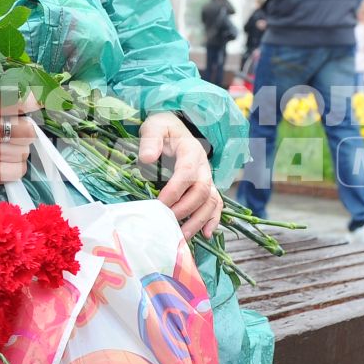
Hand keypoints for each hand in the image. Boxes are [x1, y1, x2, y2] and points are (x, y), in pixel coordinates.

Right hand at [0, 90, 39, 183]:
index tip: (39, 102)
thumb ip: (7, 96)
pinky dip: (17, 167)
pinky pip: (12, 172)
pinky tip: (11, 160)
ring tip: (9, 144)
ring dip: (21, 148)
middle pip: (27, 133)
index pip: (20, 101)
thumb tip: (37, 98)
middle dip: (26, 131)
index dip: (35, 101)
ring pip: (22, 153)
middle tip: (16, 129)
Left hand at [138, 111, 220, 239]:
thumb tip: (147, 158)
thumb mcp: (155, 126)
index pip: (186, 173)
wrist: (175, 130)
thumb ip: (150, 139)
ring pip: (211, 202)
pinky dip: (213, 220)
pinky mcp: (208, 188)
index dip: (174, 191)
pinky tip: (205, 235)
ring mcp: (208, 178)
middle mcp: (203, 166)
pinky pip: (217, 206)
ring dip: (198, 221)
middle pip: (202, 191)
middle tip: (166, 223)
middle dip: (185, 210)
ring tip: (182, 237)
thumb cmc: (163, 130)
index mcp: (191, 150)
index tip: (158, 204)